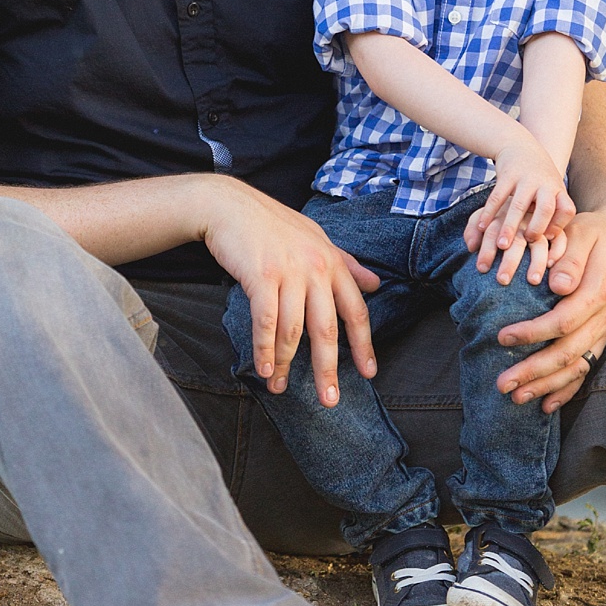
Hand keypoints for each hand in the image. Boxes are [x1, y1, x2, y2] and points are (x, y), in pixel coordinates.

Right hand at [200, 180, 379, 406]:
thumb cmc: (273, 225)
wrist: (230, 206)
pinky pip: (266, 321)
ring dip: (287, 364)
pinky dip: (264, 348)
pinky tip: (264, 368)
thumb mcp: (317, 239)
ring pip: (293, 330)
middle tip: (330, 400)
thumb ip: (346, 264)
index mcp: (332, 262)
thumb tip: (375, 284)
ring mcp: (289, 272)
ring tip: (280, 388)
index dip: (364, 344)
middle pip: (327, 328)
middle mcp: (316, 269)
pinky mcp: (261, 277)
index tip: (370, 373)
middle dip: (328, 368)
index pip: (356, 310)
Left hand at [467, 204, 605, 412]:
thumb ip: (570, 258)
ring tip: (516, 398)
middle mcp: (605, 316)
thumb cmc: (594, 234)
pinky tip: (546, 405)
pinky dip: (567, 389)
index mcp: (599, 290)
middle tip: (502, 383)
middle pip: (569, 352)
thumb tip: (558, 285)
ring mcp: (605, 330)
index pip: (564, 320)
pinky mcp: (601, 337)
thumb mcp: (581, 233)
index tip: (502, 337)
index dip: (533, 333)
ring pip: (577, 366)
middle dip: (534, 371)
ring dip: (547, 385)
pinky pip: (586, 368)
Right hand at [479, 131, 577, 285]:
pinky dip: (489, 212)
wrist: (522, 147)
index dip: (559, 226)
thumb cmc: (538, 183)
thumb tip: (550, 260)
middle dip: (537, 228)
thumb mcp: (551, 195)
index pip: (567, 210)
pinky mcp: (507, 174)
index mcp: (559, 191)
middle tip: (526, 245)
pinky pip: (497, 196)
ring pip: (518, 205)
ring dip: (510, 226)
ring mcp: (526, 178)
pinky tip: (482, 227)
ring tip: (501, 246)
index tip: (547, 240)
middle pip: (546, 207)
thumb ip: (552, 222)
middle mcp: (545, 184)